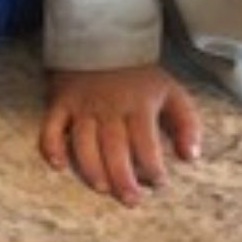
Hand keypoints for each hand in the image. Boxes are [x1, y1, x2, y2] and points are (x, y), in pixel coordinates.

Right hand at [40, 65, 201, 204]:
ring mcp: (83, 107)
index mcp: (139, 105)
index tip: (159, 184)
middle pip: (115, 148)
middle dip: (123, 177)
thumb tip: (191, 157)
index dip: (153, 167)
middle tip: (131, 201)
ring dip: (92, 168)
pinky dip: (51, 147)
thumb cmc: (140, 77)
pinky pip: (51, 128)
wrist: (104, 40)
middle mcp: (110, 108)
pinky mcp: (60, 103)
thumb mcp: (172, 92)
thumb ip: (187, 124)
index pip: (146, 142)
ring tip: (102, 188)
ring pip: (84, 143)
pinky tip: (58, 166)